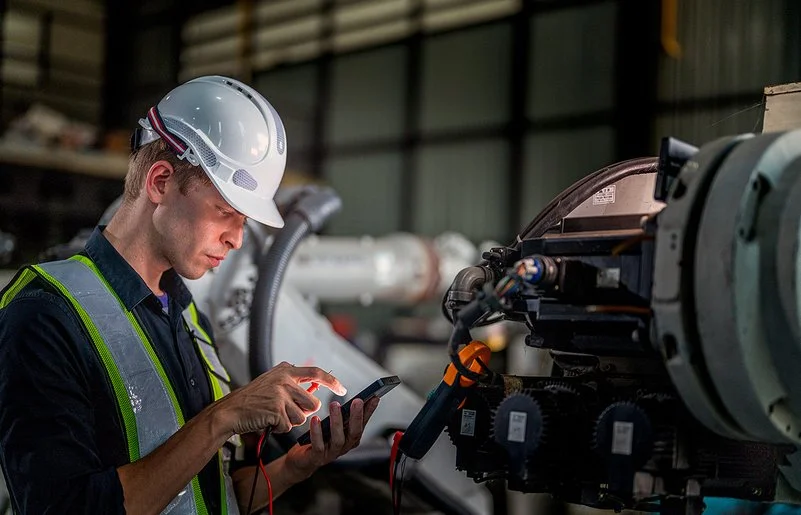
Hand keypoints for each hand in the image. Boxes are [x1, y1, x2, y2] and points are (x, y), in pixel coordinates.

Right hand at [216, 362, 345, 434]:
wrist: (230, 411)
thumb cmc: (252, 400)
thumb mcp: (273, 384)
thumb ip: (292, 386)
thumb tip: (315, 399)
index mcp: (285, 370)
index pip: (316, 373)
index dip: (332, 382)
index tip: (343, 390)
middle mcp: (285, 379)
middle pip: (313, 403)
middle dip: (304, 414)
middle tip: (286, 413)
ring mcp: (281, 393)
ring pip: (302, 417)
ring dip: (289, 422)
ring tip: (273, 416)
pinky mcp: (276, 409)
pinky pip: (288, 426)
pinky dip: (279, 428)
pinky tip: (267, 421)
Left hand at [284, 397, 380, 480]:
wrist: (301, 460)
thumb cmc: (319, 438)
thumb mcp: (333, 425)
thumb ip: (342, 416)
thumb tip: (353, 398)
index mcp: (350, 438)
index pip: (363, 423)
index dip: (369, 411)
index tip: (374, 397)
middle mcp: (344, 447)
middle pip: (355, 433)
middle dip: (357, 416)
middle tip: (358, 400)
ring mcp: (331, 454)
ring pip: (338, 439)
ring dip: (337, 421)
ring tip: (334, 405)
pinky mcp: (317, 458)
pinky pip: (319, 446)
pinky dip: (317, 432)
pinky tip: (315, 419)